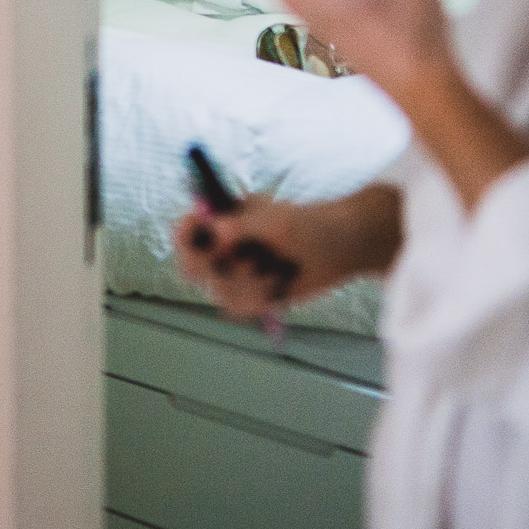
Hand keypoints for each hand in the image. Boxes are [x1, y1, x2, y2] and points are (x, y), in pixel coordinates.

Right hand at [172, 189, 401, 320]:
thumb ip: (243, 226)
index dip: (185, 233)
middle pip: (192, 265)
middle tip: (236, 262)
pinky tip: (278, 285)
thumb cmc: (309, 225)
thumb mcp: (276, 221)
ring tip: (272, 271)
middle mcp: (225, 249)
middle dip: (211, 267)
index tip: (198, 229)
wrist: (342, 248)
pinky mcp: (253, 295)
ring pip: (218, 291)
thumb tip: (215, 230)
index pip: (188, 230)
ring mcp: (238, 274)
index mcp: (224, 222)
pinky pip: (239, 307)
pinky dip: (258, 298)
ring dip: (245, 284)